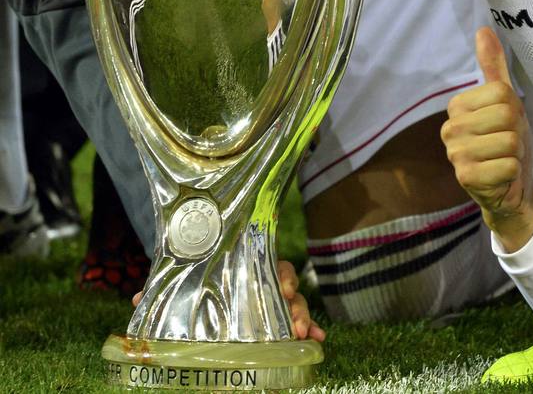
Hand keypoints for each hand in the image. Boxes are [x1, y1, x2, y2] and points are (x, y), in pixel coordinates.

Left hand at [132, 261, 323, 340]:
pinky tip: (316, 343)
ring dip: (304, 320)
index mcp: (244, 270)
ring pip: (296, 307)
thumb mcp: (179, 286)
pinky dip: (310, 332)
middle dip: (297, 306)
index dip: (283, 275)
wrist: (196, 291)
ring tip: (304, 336)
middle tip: (296, 324)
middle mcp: (263, 284)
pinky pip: (299, 325)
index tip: (285, 289)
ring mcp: (271, 304)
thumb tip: (139, 299)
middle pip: (288, 289)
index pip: (271, 265)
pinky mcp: (275, 323)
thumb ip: (165, 290)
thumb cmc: (193, 284)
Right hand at [441, 28, 532, 251]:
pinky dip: (513, 171)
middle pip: (507, 116)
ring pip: (509, 141)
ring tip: (505, 159)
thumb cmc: (507, 140)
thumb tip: (483, 29)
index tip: (506, 124)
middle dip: (517, 132)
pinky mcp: (465, 178)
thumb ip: (493, 67)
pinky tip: (502, 176)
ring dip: (516, 153)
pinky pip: (508, 165)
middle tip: (508, 144)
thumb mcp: (506, 101)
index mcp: (457, 106)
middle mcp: (449, 128)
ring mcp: (455, 154)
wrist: (511, 187)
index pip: (503, 93)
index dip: (515, 110)